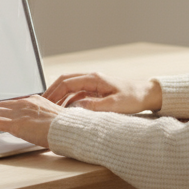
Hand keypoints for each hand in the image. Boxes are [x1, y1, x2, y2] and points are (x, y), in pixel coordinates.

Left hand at [0, 95, 63, 147]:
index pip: (14, 103)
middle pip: (1, 106)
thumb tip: (40, 126)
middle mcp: (26, 103)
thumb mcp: (55, 119)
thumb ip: (44, 119)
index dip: (3, 110)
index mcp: (36, 101)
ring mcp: (20, 113)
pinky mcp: (16, 124)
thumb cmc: (67, 128)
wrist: (70, 130)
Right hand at [41, 73, 161, 113]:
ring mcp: (94, 84)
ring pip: (70, 87)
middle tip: (41, 104)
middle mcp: (92, 78)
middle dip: (52, 92)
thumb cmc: (134, 98)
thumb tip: (75, 107)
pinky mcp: (97, 90)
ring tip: (50, 109)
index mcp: (94, 78)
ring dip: (59, 96)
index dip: (53, 92)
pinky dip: (68, 100)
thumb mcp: (114, 105)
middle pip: (64, 82)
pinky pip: (77, 93)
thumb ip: (94, 106)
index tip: (44, 102)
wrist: (147, 95)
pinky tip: (65, 110)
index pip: (66, 82)